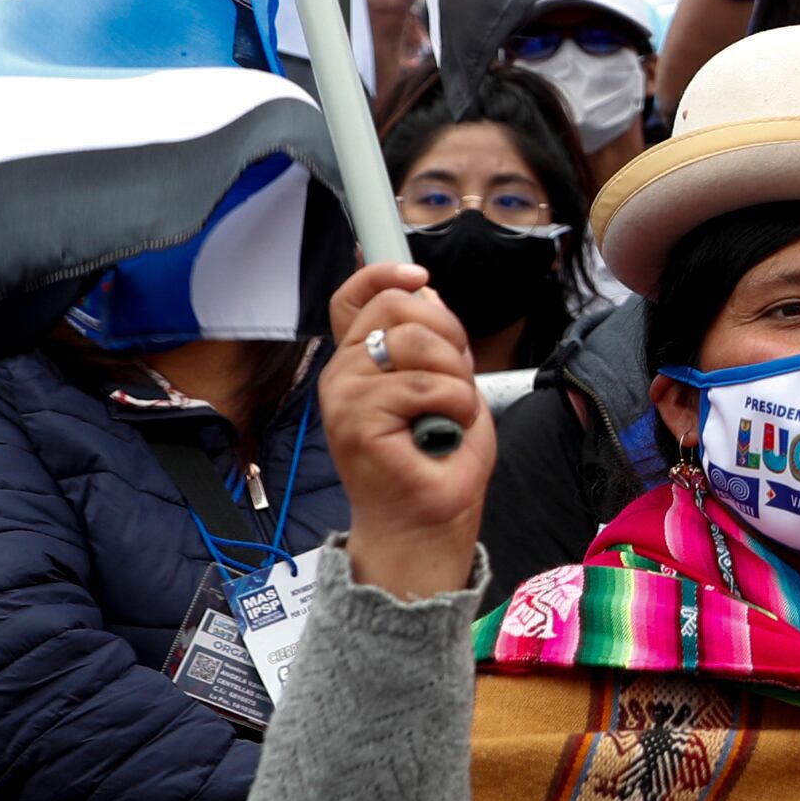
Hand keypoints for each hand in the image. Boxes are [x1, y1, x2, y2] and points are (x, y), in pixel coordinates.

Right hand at [321, 261, 494, 600]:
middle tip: (456, 382)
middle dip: (448, 336)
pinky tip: (445, 433)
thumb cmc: (437, 463)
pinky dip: (455, 405)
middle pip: (397, 306)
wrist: (426, 526)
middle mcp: (343, 373)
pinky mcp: (355, 418)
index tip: (419, 275)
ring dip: (456, 377)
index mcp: (361, 362)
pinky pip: (425, 384)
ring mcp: (343, 395)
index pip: (354, 298)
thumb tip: (424, 291)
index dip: (383, 274)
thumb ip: (433, 342)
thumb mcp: (446, 385)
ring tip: (450, 415)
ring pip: (416, 341)